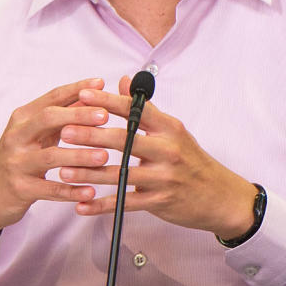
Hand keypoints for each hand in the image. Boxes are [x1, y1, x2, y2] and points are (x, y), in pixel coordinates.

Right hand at [0, 77, 111, 251]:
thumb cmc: (17, 160)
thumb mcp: (34, 135)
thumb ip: (59, 117)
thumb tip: (88, 97)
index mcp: (22, 119)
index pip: (52, 98)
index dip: (77, 89)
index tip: (100, 84)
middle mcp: (16, 137)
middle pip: (49, 119)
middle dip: (79, 115)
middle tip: (105, 116)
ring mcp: (16, 163)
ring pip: (51, 156)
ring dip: (80, 155)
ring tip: (104, 156)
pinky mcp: (20, 189)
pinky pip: (50, 190)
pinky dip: (71, 190)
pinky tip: (90, 191)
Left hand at [58, 75, 257, 239]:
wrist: (221, 197)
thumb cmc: (193, 161)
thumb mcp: (173, 131)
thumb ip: (145, 109)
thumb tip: (123, 81)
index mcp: (170, 128)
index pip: (135, 109)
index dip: (107, 101)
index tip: (83, 94)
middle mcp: (168, 150)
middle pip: (123, 139)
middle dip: (91, 135)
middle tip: (64, 131)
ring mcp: (164, 178)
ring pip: (119, 174)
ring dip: (89, 173)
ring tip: (64, 170)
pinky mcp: (160, 202)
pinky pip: (125, 203)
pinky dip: (101, 205)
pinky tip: (81, 204)